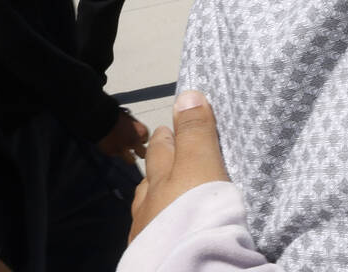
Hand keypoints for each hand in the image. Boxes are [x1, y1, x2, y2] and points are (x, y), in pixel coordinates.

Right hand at [97, 109, 147, 164]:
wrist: (102, 118)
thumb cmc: (117, 116)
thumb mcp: (132, 121)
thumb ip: (136, 130)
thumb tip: (137, 135)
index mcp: (142, 132)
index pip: (146, 141)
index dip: (141, 140)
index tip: (138, 139)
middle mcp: (135, 142)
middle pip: (142, 154)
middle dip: (140, 153)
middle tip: (137, 152)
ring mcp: (124, 149)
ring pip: (131, 160)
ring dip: (129, 157)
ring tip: (124, 152)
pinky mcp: (112, 153)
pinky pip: (116, 155)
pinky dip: (115, 151)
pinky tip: (111, 144)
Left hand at [129, 91, 229, 243]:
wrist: (185, 264)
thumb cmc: (195, 209)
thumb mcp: (201, 164)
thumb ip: (196, 133)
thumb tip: (187, 93)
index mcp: (161, 177)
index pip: (163, 150)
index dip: (168, 136)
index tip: (168, 127)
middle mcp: (149, 203)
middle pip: (150, 177)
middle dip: (157, 163)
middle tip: (163, 151)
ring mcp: (146, 231)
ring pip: (147, 206)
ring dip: (154, 196)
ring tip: (161, 194)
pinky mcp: (151, 254)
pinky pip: (151, 232)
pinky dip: (157, 224)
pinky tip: (161, 229)